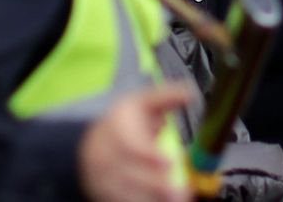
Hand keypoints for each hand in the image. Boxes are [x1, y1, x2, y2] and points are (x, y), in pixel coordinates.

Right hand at [78, 83, 193, 201]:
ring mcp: (100, 176)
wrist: (91, 146)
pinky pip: (120, 201)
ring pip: (124, 192)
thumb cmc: (125, 124)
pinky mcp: (101, 194)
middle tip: (180, 192)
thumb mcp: (142, 103)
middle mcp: (103, 153)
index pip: (129, 143)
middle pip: (128, 173)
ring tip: (176, 199)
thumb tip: (192, 92)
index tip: (170, 163)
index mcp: (115, 127)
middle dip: (156, 184)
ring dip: (151, 198)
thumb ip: (167, 98)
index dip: (148, 155)